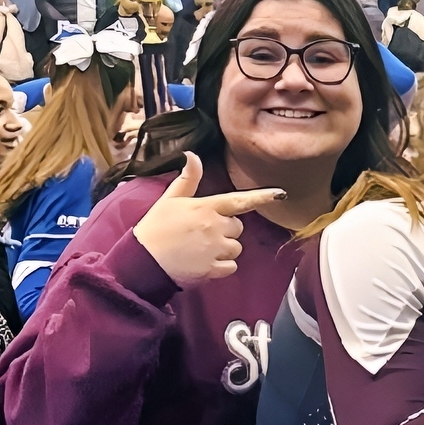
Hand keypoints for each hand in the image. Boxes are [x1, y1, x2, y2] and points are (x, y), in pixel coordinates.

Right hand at [133, 152, 283, 286]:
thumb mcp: (169, 199)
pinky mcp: (214, 269)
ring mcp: (216, 248)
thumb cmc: (155, 227)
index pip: (239, 200)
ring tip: (200, 248)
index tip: (281, 193)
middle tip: (201, 232)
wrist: (142, 260)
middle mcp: (214, 226)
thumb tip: (192, 155)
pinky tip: (203, 262)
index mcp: (206, 207)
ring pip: (237, 247)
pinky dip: (221, 266)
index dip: (261, 196)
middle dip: (226, 230)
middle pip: (238, 227)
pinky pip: (231, 266)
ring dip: (224, 249)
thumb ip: (187, 180)